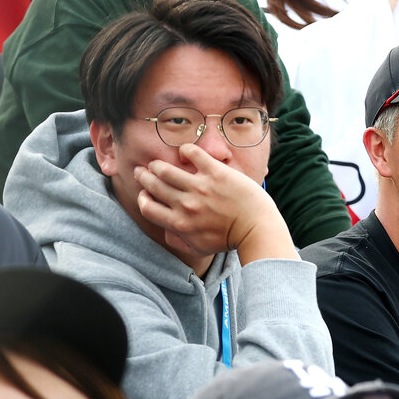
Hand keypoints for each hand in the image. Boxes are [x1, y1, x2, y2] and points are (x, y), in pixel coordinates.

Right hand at [131, 145, 280, 256]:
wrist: (256, 228)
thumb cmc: (229, 239)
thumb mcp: (199, 247)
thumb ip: (178, 240)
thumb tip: (165, 230)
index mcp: (179, 223)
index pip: (147, 208)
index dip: (142, 199)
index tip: (145, 194)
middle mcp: (185, 205)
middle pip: (153, 186)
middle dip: (144, 177)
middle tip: (142, 172)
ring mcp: (200, 187)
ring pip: (166, 170)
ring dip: (157, 165)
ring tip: (156, 164)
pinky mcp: (216, 173)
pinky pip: (193, 153)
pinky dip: (186, 150)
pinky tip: (185, 152)